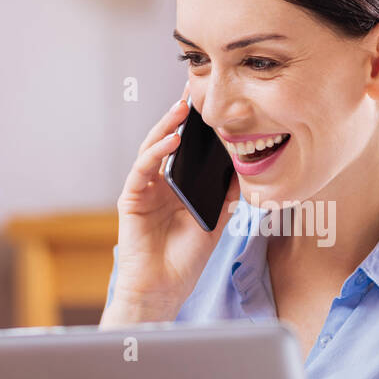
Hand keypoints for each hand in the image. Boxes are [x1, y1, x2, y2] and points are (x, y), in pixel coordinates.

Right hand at [105, 80, 240, 322]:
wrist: (164, 288)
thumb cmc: (186, 258)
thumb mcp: (217, 220)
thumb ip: (228, 193)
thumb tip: (247, 164)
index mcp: (178, 186)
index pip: (187, 148)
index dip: (197, 126)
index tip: (213, 102)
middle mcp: (159, 182)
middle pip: (169, 140)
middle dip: (180, 115)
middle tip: (194, 90)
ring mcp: (143, 188)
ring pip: (153, 147)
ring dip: (167, 126)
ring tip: (184, 108)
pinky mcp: (131, 198)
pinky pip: (143, 168)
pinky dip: (157, 151)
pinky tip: (172, 138)